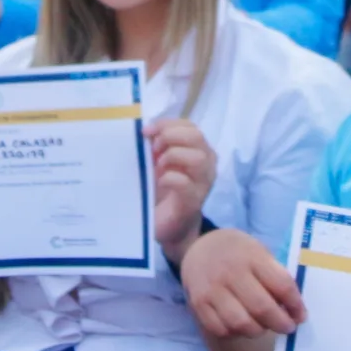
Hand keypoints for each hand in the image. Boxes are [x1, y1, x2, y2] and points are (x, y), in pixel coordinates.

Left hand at [149, 117, 216, 260]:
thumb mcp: (157, 162)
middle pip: (196, 136)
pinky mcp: (194, 202)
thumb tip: (145, 130)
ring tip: (158, 167)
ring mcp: (203, 183)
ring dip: (172, 157)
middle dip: (170, 137)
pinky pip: (184, 182)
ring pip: (197, 158)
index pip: (189, 125)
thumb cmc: (161, 191)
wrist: (167, 226)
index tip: (146, 132)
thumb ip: (156, 146)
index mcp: (198, 150)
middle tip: (154, 150)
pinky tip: (159, 183)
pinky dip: (168, 178)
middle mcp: (206, 163)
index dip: (167, 124)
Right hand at [181, 229, 305, 338]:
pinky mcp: (198, 304)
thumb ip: (275, 276)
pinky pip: (221, 329)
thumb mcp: (260, 253)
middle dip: (280, 323)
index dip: (295, 305)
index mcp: (252, 257)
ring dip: (259, 330)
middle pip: (262, 308)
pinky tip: (242, 326)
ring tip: (264, 326)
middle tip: (288, 327)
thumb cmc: (239, 253)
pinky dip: (236, 333)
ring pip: (241, 323)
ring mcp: (212, 290)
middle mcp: (230, 273)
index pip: (281, 285)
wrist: (200, 247)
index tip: (301, 316)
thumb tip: (293, 308)